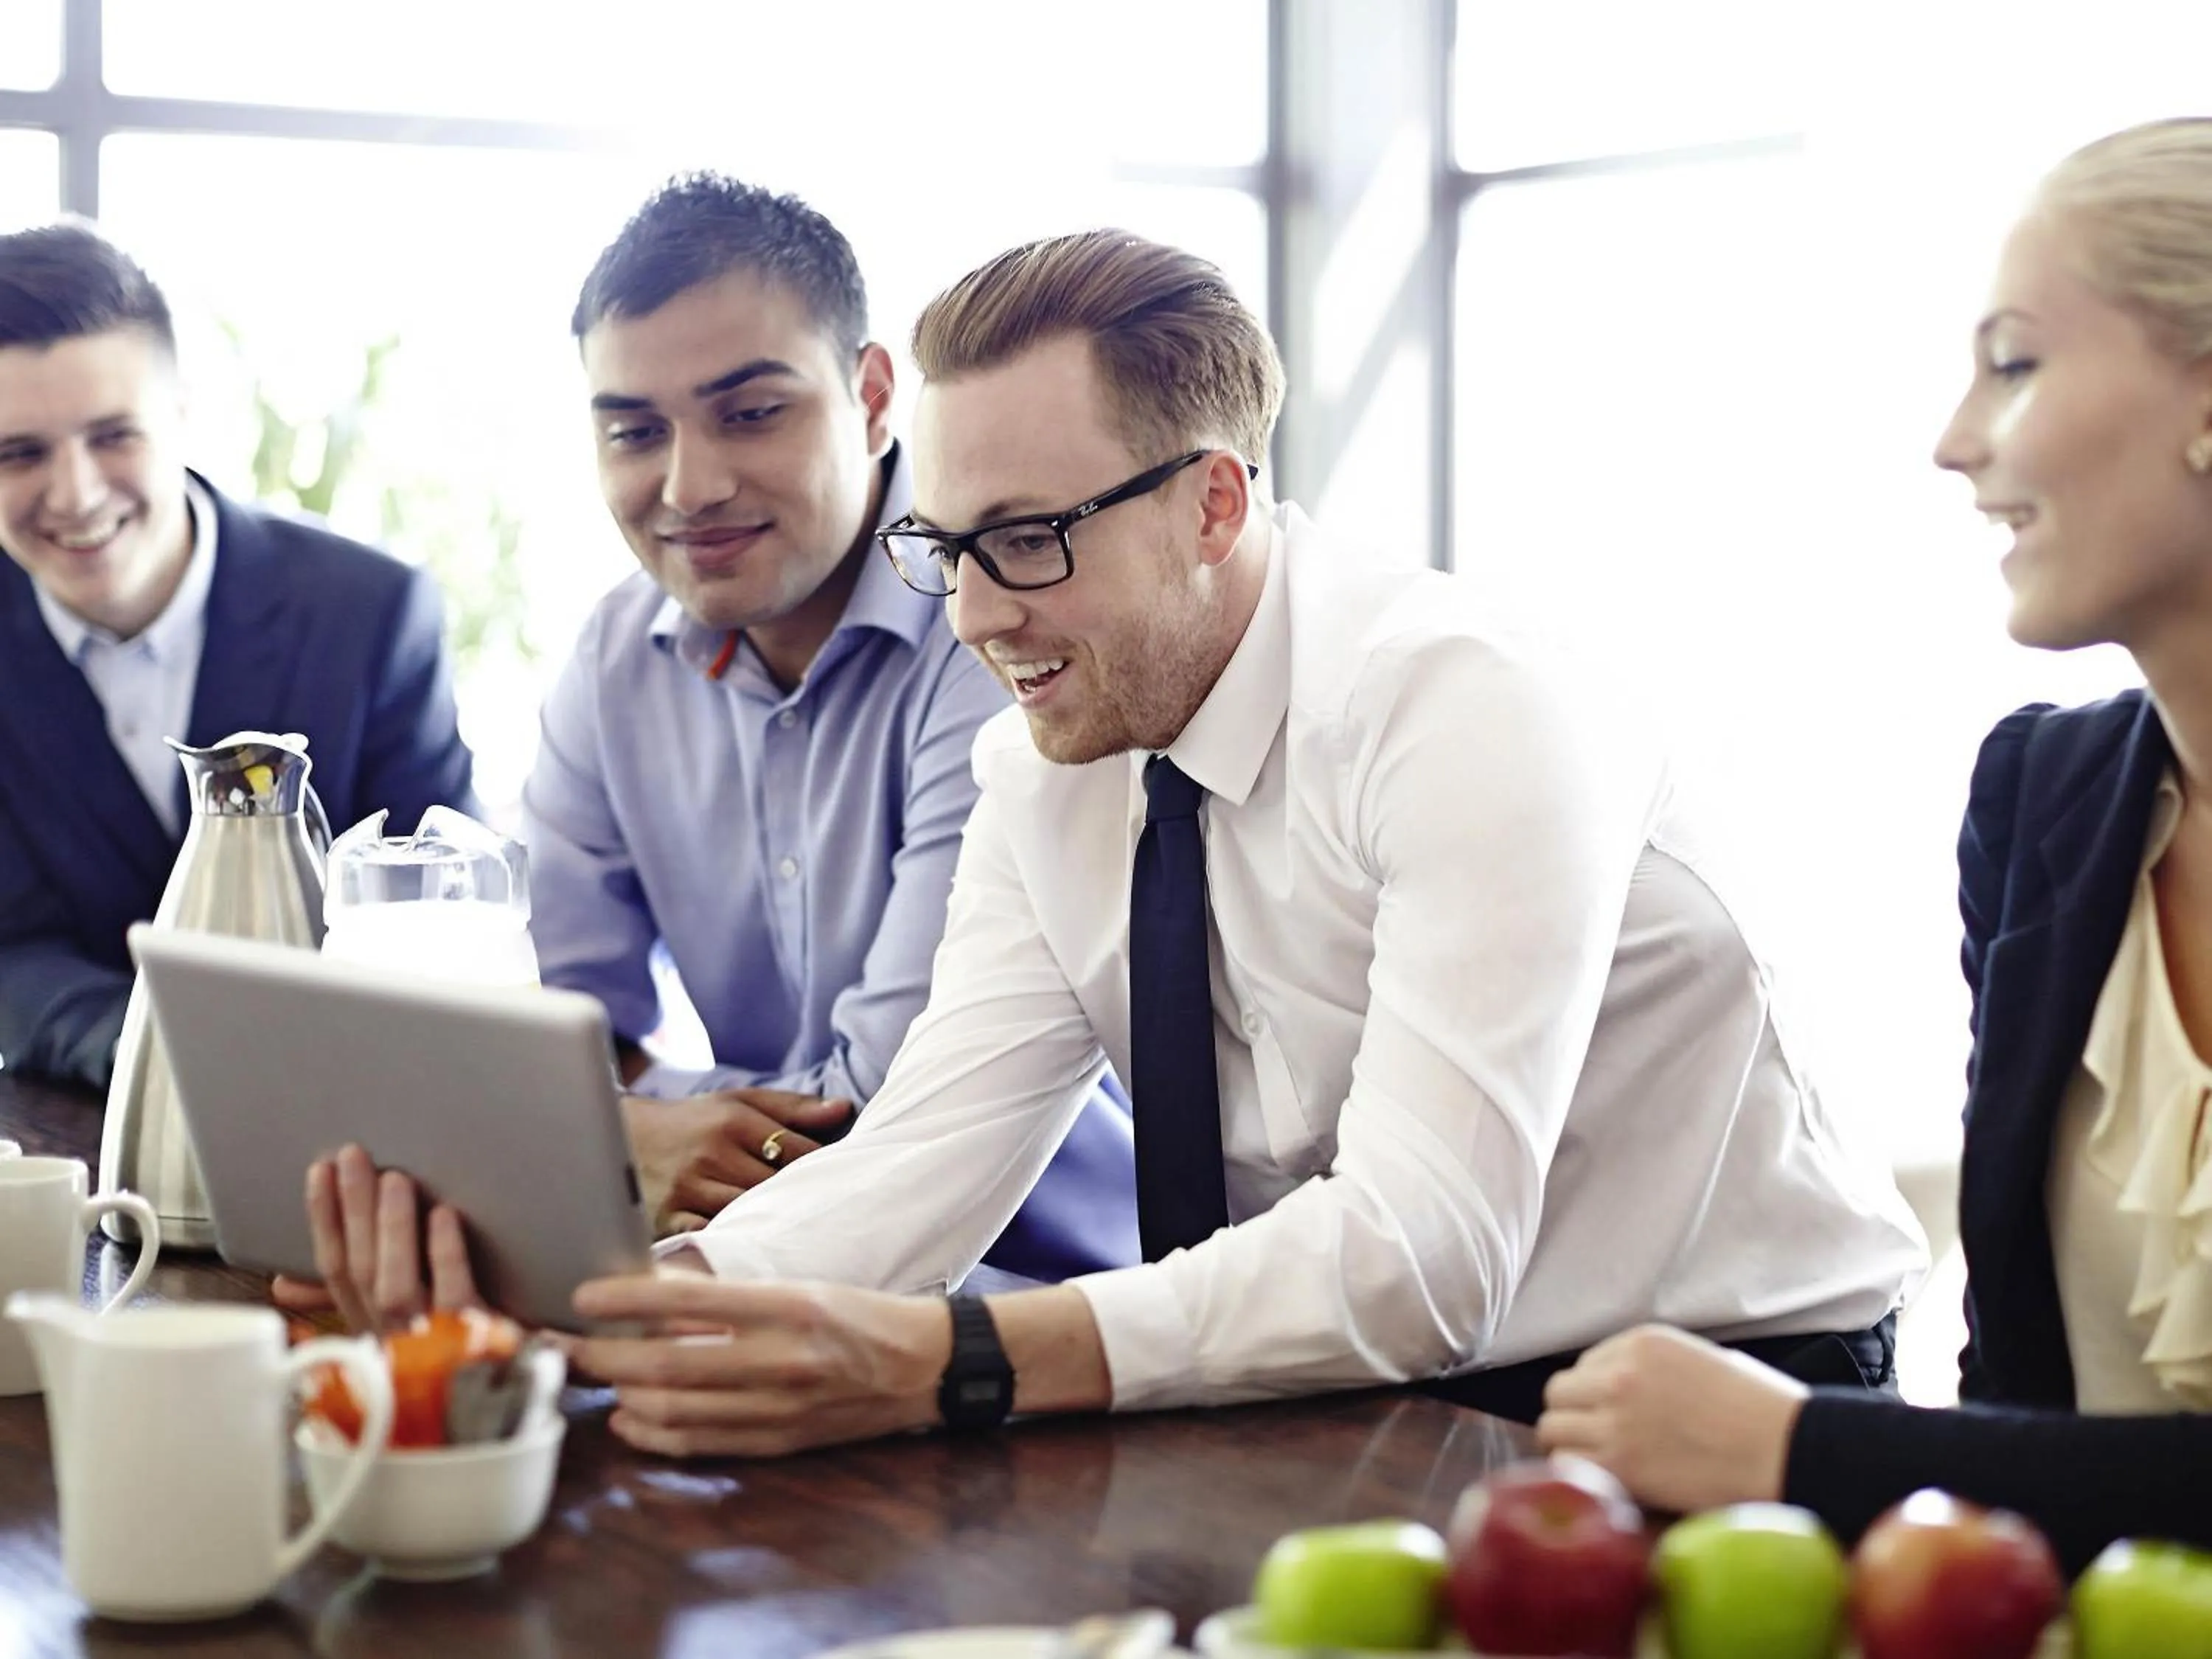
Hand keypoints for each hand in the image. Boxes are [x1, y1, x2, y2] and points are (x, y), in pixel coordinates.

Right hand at [269, 1143, 481, 1333]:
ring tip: (394, 1178)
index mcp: (368, 1331)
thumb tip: (281, 1283)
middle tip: (353, 1157)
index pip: (335, 1272)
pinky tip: (443, 1216)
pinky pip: (454, 1297)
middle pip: (362, 1271)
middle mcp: (390, 1342)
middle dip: (353, 1210)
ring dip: (392, 1228)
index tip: (319, 1172)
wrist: (509, 1399)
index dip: (324, 1221)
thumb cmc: (449, 1350)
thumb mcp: (390, 1326)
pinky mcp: (473, 1345)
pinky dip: (445, 1254)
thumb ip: (341, 1301)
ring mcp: (429, 1346)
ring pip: (396, 1286)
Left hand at [551, 1275, 950, 1457]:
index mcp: (788, 1308)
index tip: (583, 1297)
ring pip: (674, 1408)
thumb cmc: (859, 1317)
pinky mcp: (778, 1443)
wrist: (923, 1367)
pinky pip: (699, 1443)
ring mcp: (778, 1410)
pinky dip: (653, 1433)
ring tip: (591, 1375)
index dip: (626, 1301)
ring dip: (619, 1393)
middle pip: (666, 1364)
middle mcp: (781, 1362)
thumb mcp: (799, 1288)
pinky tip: (628, 1417)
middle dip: (602, 1354)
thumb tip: (655, 1290)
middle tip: (561, 1342)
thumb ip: (729, 1296)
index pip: (688, 1302)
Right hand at [621, 1089, 853, 1232]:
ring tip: (794, 1231)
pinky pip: (711, 1236)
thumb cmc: (691, 1122)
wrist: (617, 1136)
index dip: (821, 1167)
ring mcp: (688, 1188)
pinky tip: (750, 1245)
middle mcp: (711, 1153)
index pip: (796, 1151)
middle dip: (799, 1198)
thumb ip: (792, 1108)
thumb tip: (845, 1109)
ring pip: (747, 1212)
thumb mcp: (738, 1103)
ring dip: (770, 1222)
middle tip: (826, 1213)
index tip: (837, 1179)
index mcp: (733, 1121)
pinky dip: (731, 1241)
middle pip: (775, 1185)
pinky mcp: (667, 1219)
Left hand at [1535, 1325, 1808, 1513]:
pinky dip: (1578, 1477)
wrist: (1792, 1451)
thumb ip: (1652, 1369)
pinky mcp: (1620, 1464)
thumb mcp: (1703, 1361)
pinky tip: (1605, 1484)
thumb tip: (1617, 1388)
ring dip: (1570, 1447)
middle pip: (1558, 1394)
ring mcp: (1616, 1419)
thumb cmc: (1762, 1411)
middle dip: (1574, 1417)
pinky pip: (1567, 1466)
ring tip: (1600, 1466)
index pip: (1586, 1365)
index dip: (1595, 1394)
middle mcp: (1621, 1375)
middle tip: (1598, 1443)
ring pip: (1553, 1429)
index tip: (1615, 1416)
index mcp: (1643, 1343)